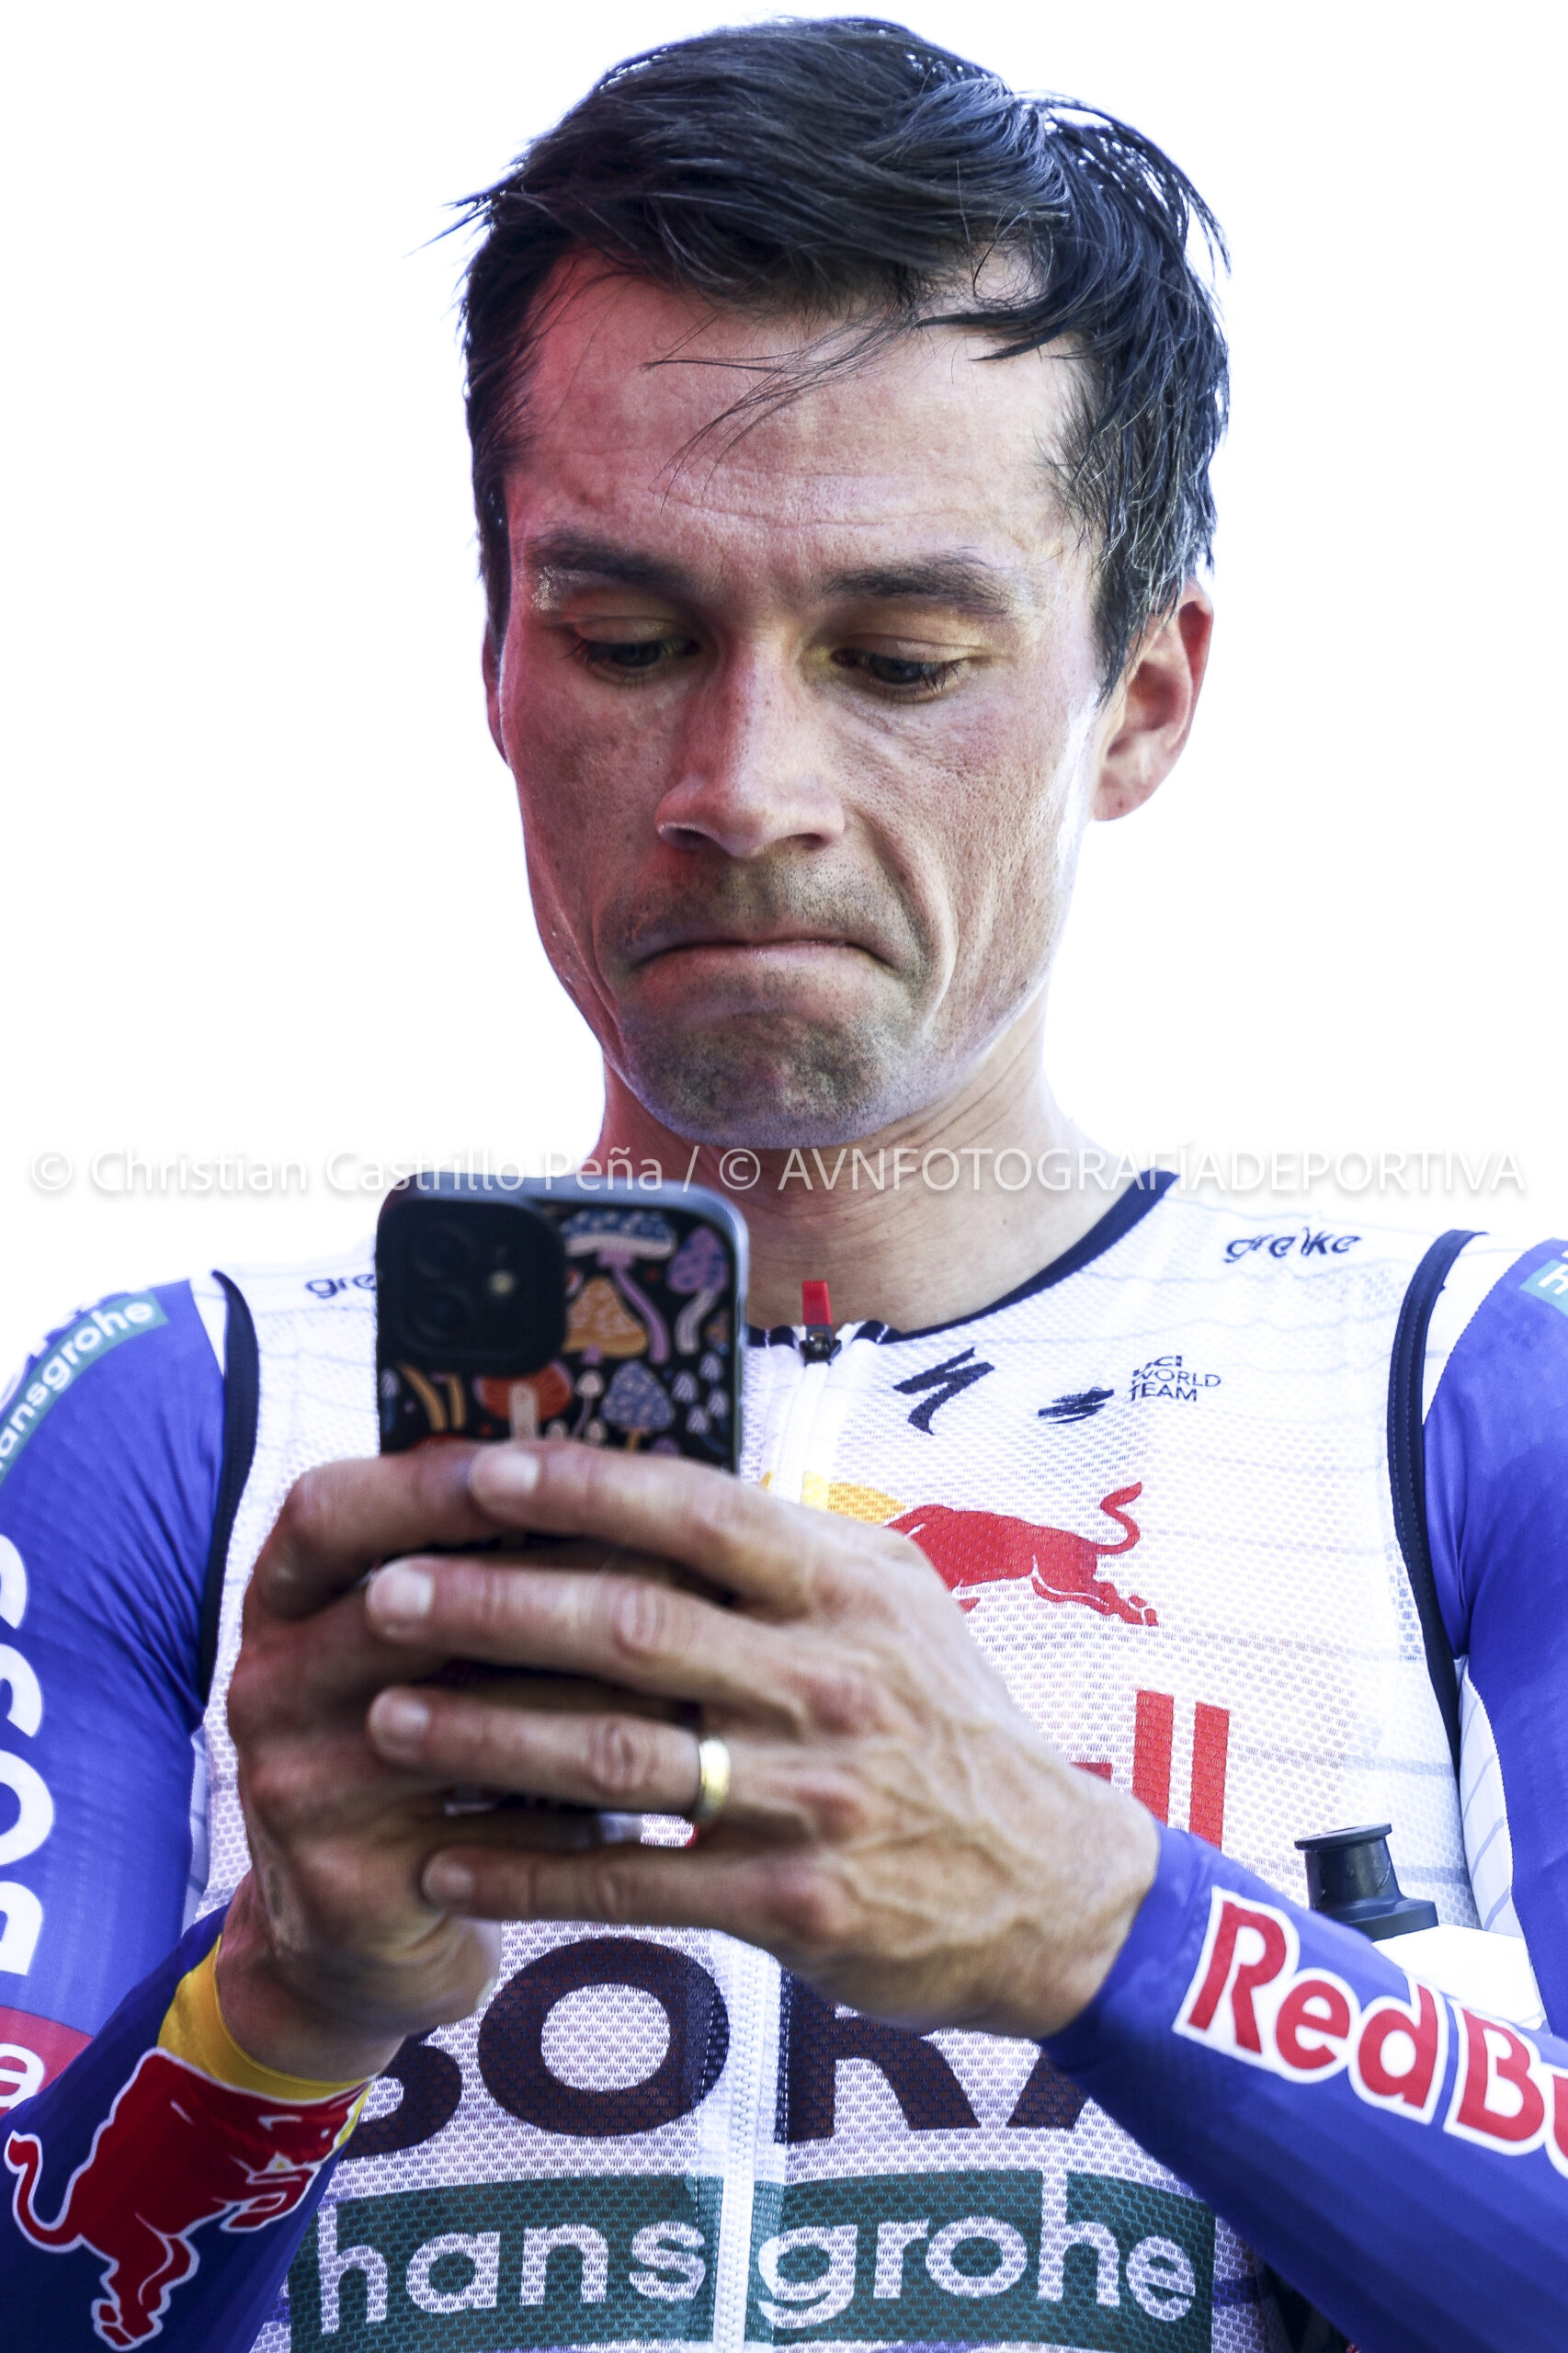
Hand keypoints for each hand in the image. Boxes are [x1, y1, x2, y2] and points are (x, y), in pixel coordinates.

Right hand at [217, 1443, 675, 2081]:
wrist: (360, 1929)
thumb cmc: (429, 1744)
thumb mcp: (428, 1644)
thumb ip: (485, 1567)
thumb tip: (615, 1471)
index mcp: (284, 1600)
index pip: (328, 1511)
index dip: (423, 1484)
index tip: (524, 1465)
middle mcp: (267, 1684)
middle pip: (392, 1612)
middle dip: (526, 1588)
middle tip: (650, 1572)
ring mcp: (294, 1787)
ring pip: (449, 1725)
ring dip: (572, 1699)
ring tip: (678, 1681)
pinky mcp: (341, 1882)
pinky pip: (481, 1837)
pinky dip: (571, 1813)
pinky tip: (649, 1795)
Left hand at [361, 1441, 1160, 2038]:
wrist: (1050, 1887)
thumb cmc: (945, 1722)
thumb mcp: (898, 1603)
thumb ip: (788, 1545)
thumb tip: (651, 1478)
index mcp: (848, 1589)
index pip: (699, 1515)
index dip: (582, 1489)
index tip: (477, 1472)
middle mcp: (831, 1682)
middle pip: (636, 1628)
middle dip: (499, 1605)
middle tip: (391, 1590)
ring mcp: (812, 1798)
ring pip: (620, 1756)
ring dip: (489, 1737)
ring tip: (387, 1717)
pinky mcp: (792, 1903)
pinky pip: (635, 1884)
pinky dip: (531, 1875)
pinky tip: (446, 1865)